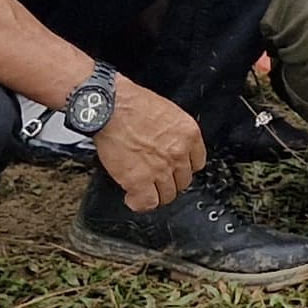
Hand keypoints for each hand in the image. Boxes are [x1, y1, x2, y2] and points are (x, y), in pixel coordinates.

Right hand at [94, 77, 207, 213]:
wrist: (109, 107)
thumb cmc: (132, 104)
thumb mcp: (167, 113)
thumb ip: (174, 134)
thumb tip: (172, 148)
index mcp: (189, 134)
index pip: (197, 163)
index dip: (182, 168)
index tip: (174, 169)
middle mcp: (178, 153)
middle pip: (182, 181)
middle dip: (169, 181)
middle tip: (155, 178)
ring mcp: (160, 169)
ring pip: (167, 195)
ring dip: (154, 193)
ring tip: (143, 187)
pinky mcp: (139, 180)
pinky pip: (147, 203)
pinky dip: (139, 202)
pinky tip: (132, 196)